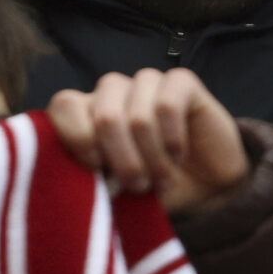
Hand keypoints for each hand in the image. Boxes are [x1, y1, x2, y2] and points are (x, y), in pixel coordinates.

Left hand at [48, 68, 249, 214]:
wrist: (209, 189)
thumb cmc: (154, 188)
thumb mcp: (118, 192)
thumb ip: (94, 182)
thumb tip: (77, 185)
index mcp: (88, 113)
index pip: (64, 106)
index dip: (76, 137)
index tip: (94, 169)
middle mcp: (113, 93)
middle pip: (104, 115)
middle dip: (123, 161)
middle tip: (138, 187)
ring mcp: (145, 83)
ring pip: (138, 116)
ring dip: (152, 158)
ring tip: (161, 180)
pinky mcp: (180, 81)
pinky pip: (167, 105)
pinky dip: (172, 139)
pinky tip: (178, 155)